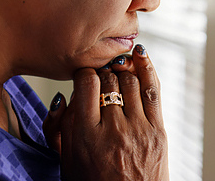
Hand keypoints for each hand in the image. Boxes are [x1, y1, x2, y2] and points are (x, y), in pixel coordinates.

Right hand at [43, 45, 168, 180]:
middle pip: (108, 79)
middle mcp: (113, 129)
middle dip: (102, 72)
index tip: (84, 77)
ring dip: (121, 70)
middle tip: (100, 76)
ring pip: (129, 80)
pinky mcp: (158, 131)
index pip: (85, 82)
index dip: (83, 73)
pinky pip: (152, 90)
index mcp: (86, 135)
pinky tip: (139, 54)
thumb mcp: (65, 160)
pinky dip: (146, 68)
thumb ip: (56, 127)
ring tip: (115, 69)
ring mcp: (138, 129)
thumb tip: (61, 97)